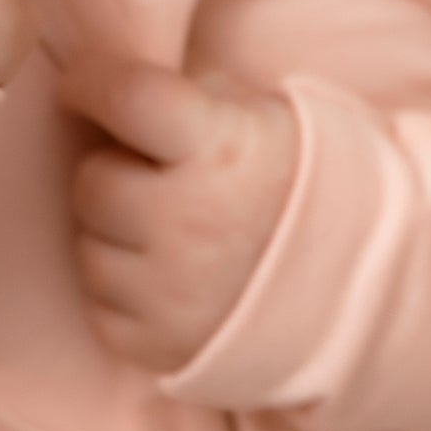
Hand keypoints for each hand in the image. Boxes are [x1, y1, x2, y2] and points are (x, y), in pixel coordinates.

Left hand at [54, 55, 297, 373]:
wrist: (353, 287)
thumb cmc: (289, 182)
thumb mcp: (258, 115)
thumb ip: (186, 96)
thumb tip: (107, 87)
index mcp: (221, 148)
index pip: (126, 97)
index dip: (90, 82)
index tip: (77, 85)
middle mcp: (192, 221)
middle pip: (94, 182)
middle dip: (113, 172)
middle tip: (148, 174)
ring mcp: (175, 293)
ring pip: (90, 247)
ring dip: (113, 233)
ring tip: (165, 228)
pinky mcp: (159, 348)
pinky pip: (101, 304)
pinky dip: (122, 288)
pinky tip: (165, 273)